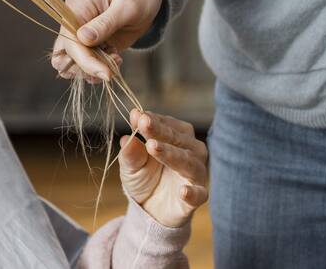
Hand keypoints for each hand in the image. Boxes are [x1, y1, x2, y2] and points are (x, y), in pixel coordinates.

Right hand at [51, 0, 162, 81]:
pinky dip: (98, 70)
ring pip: (70, 65)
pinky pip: (84, 66)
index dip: (85, 61)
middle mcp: (72, 24)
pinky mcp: (88, 47)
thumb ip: (105, 23)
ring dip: (92, 71)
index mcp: (75, 8)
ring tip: (116, 60)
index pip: (69, 41)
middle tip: (110, 68)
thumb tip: (84, 38)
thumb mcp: (126, 6)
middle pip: (62, 57)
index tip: (106, 73)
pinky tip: (115, 59)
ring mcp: (79, 37)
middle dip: (86, 69)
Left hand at [119, 109, 208, 227]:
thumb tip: (126, 137)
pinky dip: (192, 192)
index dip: (152, 120)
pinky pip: (199, 194)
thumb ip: (130, 152)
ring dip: (171, 154)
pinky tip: (183, 191)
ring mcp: (195, 174)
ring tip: (153, 147)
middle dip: (160, 130)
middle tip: (143, 123)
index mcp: (177, 138)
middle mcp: (191, 152)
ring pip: (188, 162)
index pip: (167, 124)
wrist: (150, 210)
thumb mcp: (130, 165)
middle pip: (178, 139)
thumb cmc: (144, 179)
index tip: (137, 115)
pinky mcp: (198, 197)